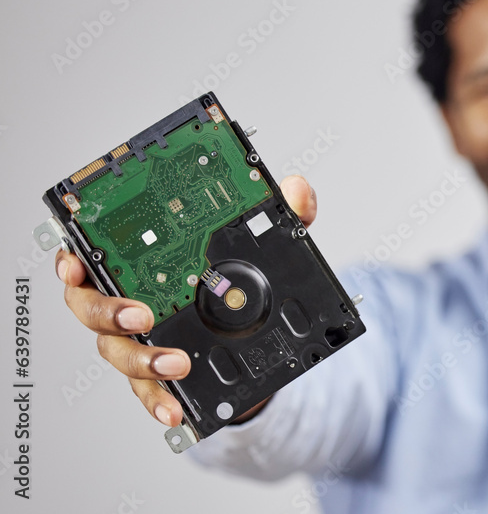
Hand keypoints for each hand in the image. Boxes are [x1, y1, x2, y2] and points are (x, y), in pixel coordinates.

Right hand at [54, 174, 318, 425]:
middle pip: (92, 308)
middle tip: (141, 314)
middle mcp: (125, 302)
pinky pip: (148, 392)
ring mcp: (138, 342)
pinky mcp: (157, 376)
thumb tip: (298, 191)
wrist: (251, 335)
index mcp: (139, 263)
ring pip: (119, 353)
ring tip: (176, 362)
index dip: (73, 259)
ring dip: (143, 359)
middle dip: (109, 312)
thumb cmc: (236, 279)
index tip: (75, 264)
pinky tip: (175, 411)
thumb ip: (280, 214)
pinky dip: (159, 402)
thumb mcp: (264, 242)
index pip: (90, 255)